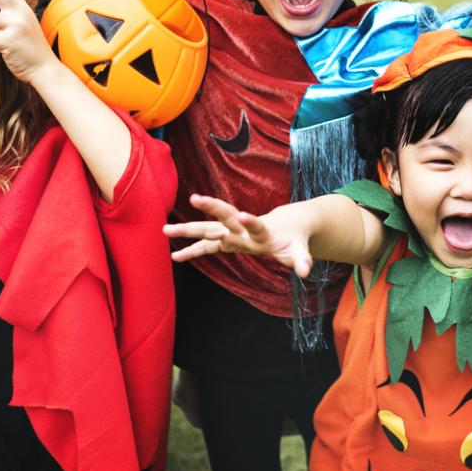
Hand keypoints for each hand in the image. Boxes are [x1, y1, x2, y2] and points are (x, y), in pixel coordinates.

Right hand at [163, 194, 316, 276]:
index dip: (250, 221)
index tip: (243, 214)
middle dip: (212, 207)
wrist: (288, 226)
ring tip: (165, 229)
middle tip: (195, 198)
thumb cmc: (294, 240)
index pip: (257, 224)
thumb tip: (306, 272)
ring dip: (189, 228)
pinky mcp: (228, 240)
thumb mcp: (300, 251)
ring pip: (209, 228)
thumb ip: (302, 260)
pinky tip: (175, 256)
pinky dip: (193, 251)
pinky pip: (207, 245)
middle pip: (227, 217)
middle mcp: (245, 229)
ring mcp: (234, 233)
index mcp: (264, 231)